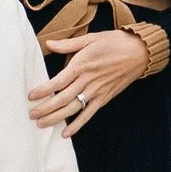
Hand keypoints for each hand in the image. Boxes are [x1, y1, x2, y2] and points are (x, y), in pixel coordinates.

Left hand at [28, 27, 147, 131]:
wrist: (139, 52)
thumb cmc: (115, 42)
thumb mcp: (91, 38)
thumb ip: (68, 44)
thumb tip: (48, 43)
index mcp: (82, 64)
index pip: (58, 81)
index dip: (43, 90)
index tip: (31, 96)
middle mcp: (88, 80)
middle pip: (63, 98)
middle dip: (45, 108)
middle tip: (31, 114)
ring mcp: (96, 91)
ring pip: (73, 108)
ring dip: (56, 118)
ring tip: (41, 124)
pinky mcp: (104, 98)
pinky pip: (88, 114)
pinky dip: (77, 125)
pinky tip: (66, 133)